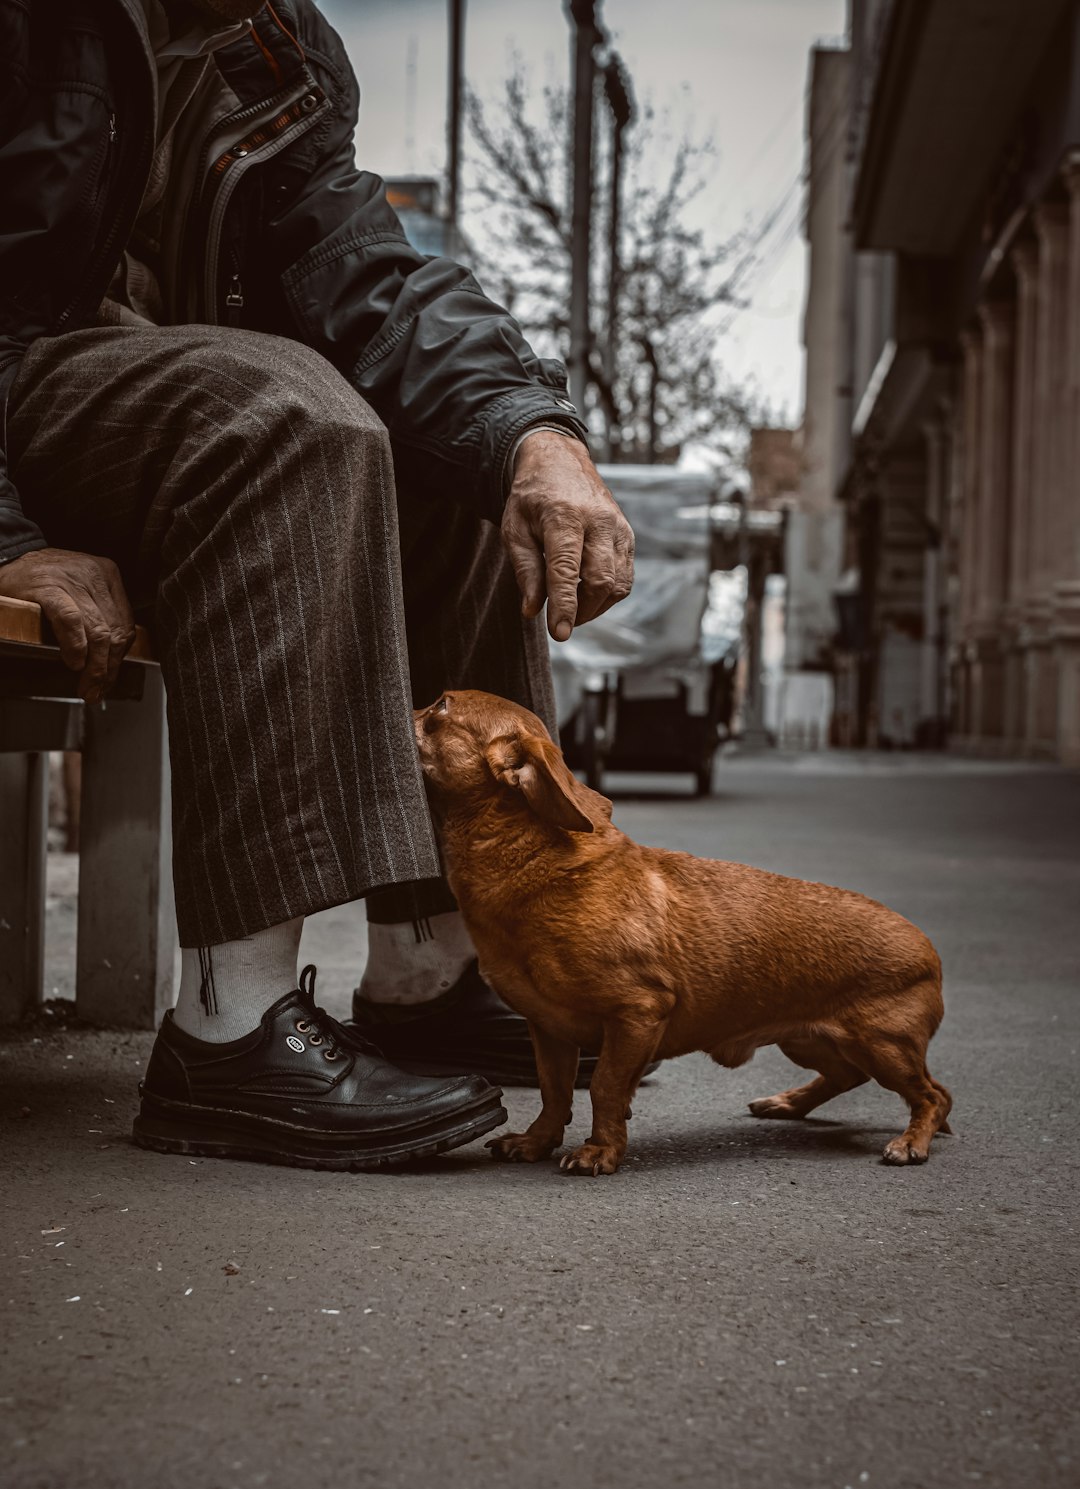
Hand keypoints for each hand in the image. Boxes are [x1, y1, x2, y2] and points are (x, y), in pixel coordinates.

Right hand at [0, 547, 135, 702]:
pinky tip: (73, 662)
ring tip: (86, 686)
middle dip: (108, 668)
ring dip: (94, 666)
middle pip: (114, 631)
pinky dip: (75, 646)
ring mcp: (71, 579)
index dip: (120, 658)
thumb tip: (112, 660)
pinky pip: (71, 621)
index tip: (110, 680)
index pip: (126, 623)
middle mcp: (93, 574)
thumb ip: (98, 617)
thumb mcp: (80, 591)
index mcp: (107, 574)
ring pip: (97, 631)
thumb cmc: (42, 581)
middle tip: (98, 690)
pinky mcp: (48, 586)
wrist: (7, 559)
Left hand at [501, 431, 633, 640]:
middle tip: (560, 620)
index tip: (559, 634)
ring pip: (618, 583)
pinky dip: (607, 595)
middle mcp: (598, 520)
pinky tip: (586, 593)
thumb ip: (525, 570)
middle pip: (600, 580)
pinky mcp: (627, 535)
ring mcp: (618, 527)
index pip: (567, 569)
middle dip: (581, 611)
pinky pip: (625, 577)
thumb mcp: (514, 529)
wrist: (560, 462)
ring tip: (571, 606)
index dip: (564, 605)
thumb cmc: (532, 499)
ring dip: (595, 607)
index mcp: (563, 516)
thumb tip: (532, 610)